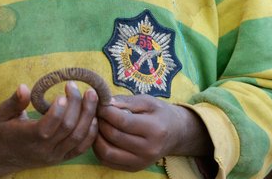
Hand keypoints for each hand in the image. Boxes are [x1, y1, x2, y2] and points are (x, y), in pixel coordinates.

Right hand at [0, 81, 98, 177]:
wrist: (1, 156)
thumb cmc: (2, 130)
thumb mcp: (2, 114)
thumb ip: (14, 101)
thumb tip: (24, 87)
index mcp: (27, 138)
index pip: (47, 127)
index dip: (58, 110)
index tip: (62, 93)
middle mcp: (43, 149)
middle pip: (67, 128)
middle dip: (76, 105)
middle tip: (76, 87)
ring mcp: (54, 156)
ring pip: (78, 137)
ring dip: (88, 115)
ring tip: (91, 96)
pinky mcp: (61, 158)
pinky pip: (82, 148)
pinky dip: (91, 132)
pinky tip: (94, 116)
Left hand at [93, 95, 211, 171]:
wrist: (175, 134)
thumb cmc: (160, 114)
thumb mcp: (147, 101)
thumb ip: (126, 101)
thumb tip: (105, 102)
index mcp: (154, 130)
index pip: (123, 122)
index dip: (106, 111)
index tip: (99, 102)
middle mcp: (148, 150)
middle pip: (113, 136)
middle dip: (100, 121)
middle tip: (96, 111)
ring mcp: (140, 162)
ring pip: (107, 152)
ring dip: (96, 136)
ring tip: (97, 123)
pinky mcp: (133, 168)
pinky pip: (107, 161)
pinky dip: (99, 148)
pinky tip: (100, 136)